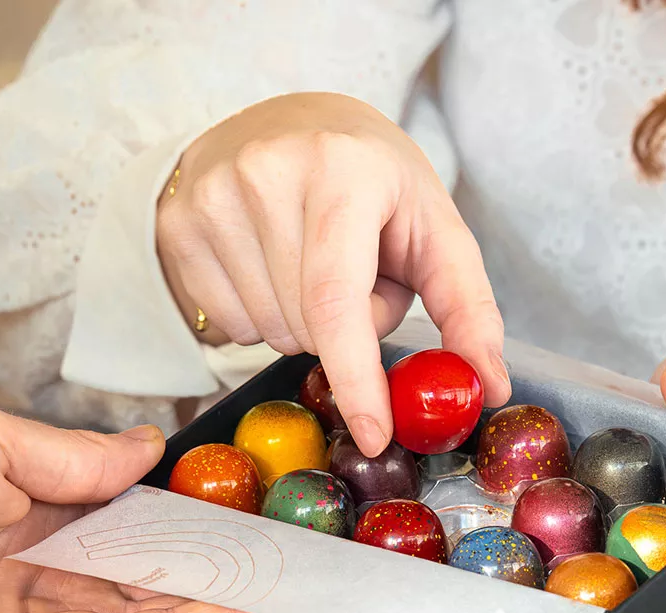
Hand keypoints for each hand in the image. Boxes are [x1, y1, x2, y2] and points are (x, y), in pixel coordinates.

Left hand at [0, 402, 327, 612]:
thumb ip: (81, 453)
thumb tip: (150, 445)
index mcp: (42, 518)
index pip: (152, 520)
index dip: (215, 514)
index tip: (272, 503)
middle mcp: (62, 576)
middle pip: (181, 574)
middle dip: (255, 566)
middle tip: (325, 553)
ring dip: (264, 605)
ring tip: (334, 588)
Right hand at [157, 92, 510, 456]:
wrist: (292, 124)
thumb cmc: (376, 183)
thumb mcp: (436, 230)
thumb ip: (468, 311)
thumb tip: (489, 390)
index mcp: (343, 170)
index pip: (338, 301)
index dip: (357, 379)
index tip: (374, 435)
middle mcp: (266, 174)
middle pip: (307, 329)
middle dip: (347, 332)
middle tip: (357, 273)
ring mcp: (211, 198)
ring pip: (269, 334)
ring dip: (305, 325)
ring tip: (314, 262)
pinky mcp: (176, 224)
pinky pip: (229, 326)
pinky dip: (262, 317)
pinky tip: (272, 266)